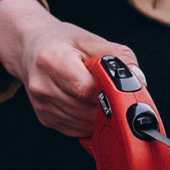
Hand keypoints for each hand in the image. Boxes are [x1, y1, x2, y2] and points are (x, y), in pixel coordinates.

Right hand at [0, 0, 131, 138]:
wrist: (31, 48)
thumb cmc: (64, 43)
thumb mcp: (91, 40)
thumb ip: (119, 57)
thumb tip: (139, 81)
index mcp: (51, 59)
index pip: (86, 88)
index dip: (107, 91)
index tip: (116, 86)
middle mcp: (42, 84)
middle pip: (86, 110)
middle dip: (106, 105)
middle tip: (113, 93)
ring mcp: (42, 105)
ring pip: (84, 124)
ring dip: (100, 116)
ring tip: (99, 96)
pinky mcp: (45, 118)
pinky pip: (77, 130)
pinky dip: (89, 122)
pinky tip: (88, 105)